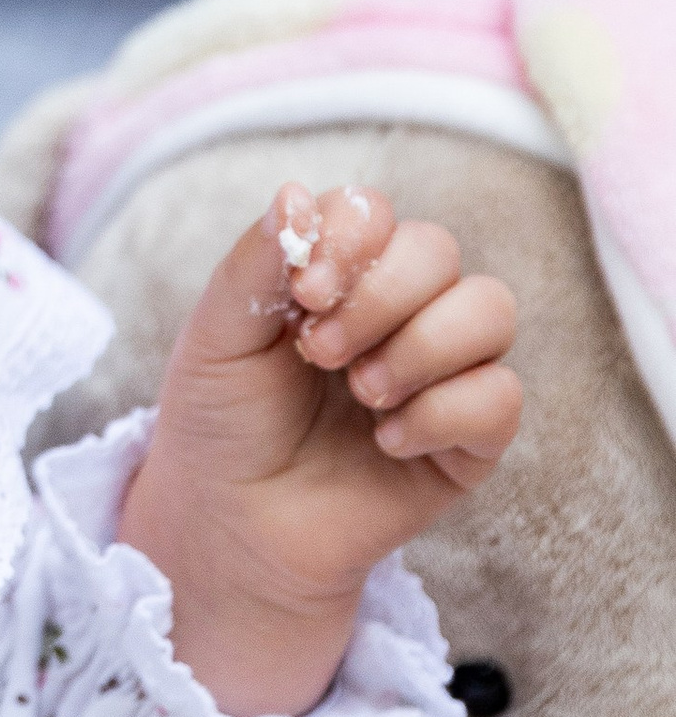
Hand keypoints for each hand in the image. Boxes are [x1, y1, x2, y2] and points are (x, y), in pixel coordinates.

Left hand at [119, 179, 522, 716]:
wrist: (230, 523)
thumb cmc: (221, 421)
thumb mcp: (217, 334)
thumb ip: (257, 262)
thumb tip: (296, 193)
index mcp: (340, 273)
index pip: (378, 212)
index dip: (351, 240)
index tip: (301, 295)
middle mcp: (401, 311)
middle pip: (440, 251)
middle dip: (379, 297)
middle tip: (318, 352)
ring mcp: (442, 373)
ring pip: (490, 309)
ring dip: (419, 347)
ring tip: (360, 392)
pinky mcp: (469, 441)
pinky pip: (500, 396)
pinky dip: (441, 413)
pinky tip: (386, 441)